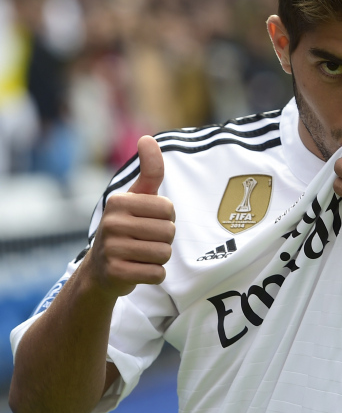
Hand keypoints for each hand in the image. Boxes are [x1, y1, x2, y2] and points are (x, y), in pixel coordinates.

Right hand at [85, 136, 175, 297]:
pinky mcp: (116, 273)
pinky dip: (154, 274)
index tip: (149, 221)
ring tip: (142, 255)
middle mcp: (111, 222)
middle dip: (164, 239)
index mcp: (118, 201)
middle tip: (145, 241)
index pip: (169, 209)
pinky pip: (157, 274)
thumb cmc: (127, 227)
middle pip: (169, 232)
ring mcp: (111, 249)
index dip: (167, 218)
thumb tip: (148, 138)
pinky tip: (139, 270)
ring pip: (164, 254)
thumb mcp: (137, 198)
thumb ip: (149, 171)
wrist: (101, 270)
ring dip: (160, 258)